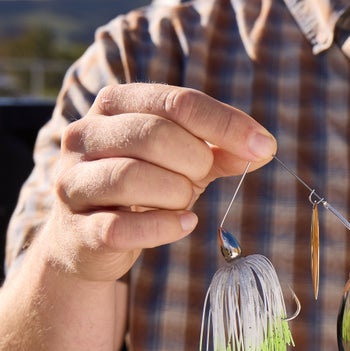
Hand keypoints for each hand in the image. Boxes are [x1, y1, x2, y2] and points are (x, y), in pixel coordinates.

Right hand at [49, 83, 275, 281]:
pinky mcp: (79, 228)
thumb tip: (264, 147)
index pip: (176, 101)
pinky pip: (123, 226)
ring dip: (177, 194)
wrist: (91, 240)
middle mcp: (85, 135)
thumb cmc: (145, 189)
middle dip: (195, 161)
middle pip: (153, 135)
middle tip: (203, 177)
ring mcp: (75, 181)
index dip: (226, 124)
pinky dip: (165, 227)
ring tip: (184, 203)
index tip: (264, 145)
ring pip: (132, 177)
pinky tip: (184, 224)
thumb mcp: (186, 161)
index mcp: (116, 105)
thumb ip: (222, 150)